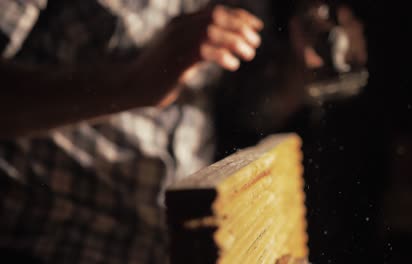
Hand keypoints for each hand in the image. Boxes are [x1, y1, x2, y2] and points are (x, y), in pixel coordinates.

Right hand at [129, 5, 263, 106]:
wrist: (133, 85)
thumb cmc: (160, 73)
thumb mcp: (181, 53)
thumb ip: (199, 46)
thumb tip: (225, 48)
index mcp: (181, 22)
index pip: (216, 11)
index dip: (240, 16)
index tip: (257, 26)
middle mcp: (180, 27)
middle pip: (218, 17)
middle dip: (242, 27)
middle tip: (256, 43)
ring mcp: (177, 42)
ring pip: (214, 31)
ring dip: (237, 41)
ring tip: (249, 54)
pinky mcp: (177, 60)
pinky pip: (206, 51)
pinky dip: (224, 56)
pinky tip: (233, 65)